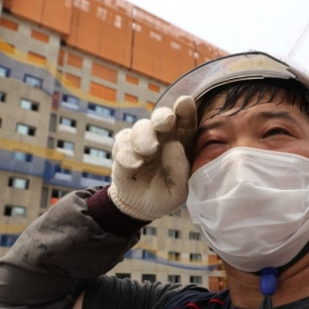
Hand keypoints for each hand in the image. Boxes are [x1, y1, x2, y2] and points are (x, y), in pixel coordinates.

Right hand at [108, 96, 196, 220]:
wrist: (139, 206)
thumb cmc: (165, 195)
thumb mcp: (178, 191)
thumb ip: (180, 171)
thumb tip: (173, 146)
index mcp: (181, 143)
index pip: (186, 122)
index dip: (185, 110)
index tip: (185, 102)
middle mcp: (161, 137)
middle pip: (162, 117)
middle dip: (163, 116)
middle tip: (166, 121)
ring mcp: (141, 141)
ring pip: (140, 128)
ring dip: (144, 137)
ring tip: (149, 151)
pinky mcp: (122, 150)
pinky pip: (122, 143)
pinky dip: (126, 151)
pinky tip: (134, 164)